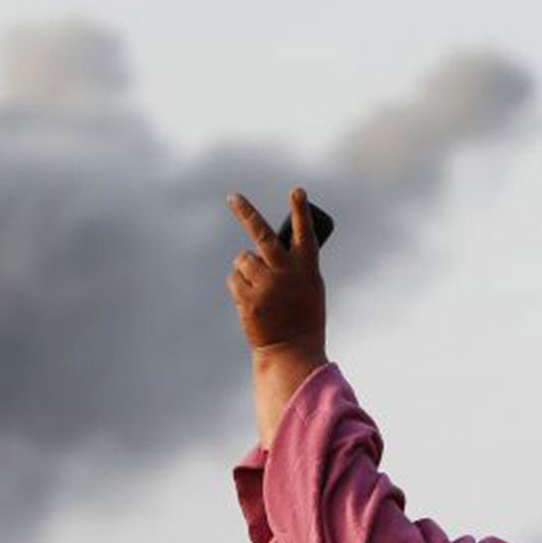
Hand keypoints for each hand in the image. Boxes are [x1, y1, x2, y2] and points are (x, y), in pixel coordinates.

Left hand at [226, 187, 326, 357]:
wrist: (291, 351)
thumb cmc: (302, 317)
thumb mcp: (308, 288)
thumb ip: (292, 266)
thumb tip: (260, 249)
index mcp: (306, 269)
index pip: (304, 234)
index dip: (300, 211)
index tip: (297, 191)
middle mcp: (285, 273)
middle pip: (261, 234)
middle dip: (246, 212)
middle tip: (233, 197)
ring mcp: (265, 285)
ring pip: (243, 259)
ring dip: (246, 268)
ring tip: (259, 288)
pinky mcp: (248, 298)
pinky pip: (234, 279)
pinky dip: (239, 286)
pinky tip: (251, 300)